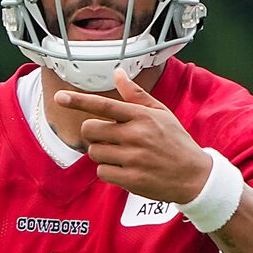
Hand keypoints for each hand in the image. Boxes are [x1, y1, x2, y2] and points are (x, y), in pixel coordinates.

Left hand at [53, 68, 211, 202]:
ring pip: (94, 152)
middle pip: (90, 130)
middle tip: (110, 137)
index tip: (59, 97)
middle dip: (94, 134)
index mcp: (142, 115)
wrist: (192, 175)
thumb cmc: (173, 140)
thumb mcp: (160, 113)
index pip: (104, 105)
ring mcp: (133, 158)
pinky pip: (102, 172)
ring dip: (102, 154)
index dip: (79, 101)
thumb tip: (118, 73)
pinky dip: (108, 171)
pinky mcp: (130, 179)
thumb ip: (136, 95)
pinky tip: (125, 169)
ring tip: (122, 154)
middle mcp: (136, 135)